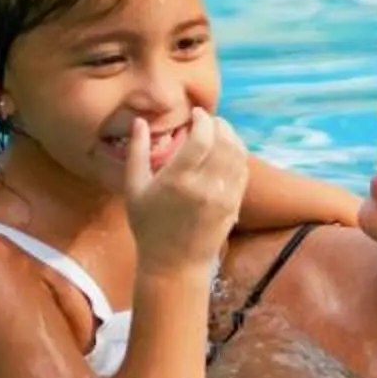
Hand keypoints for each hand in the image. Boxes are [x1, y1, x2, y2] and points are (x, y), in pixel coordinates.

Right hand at [124, 110, 248, 271]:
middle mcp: (205, 187)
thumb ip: (136, 152)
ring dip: (231, 137)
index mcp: (178, 180)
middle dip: (219, 125)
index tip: (196, 114)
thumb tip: (140, 122)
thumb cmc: (148, 226)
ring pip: (238, 155)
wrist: (174, 263)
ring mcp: (223, 197)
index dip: (202, 120)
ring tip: (219, 131)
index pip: (202, 138)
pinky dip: (238, 155)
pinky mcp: (234, 205)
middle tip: (209, 120)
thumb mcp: (134, 189)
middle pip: (224, 142)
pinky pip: (242, 172)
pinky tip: (227, 151)